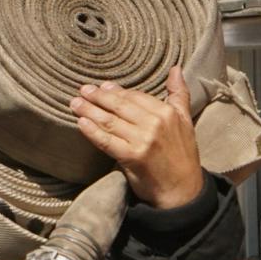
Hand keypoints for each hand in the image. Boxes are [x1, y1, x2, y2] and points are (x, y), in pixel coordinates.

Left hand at [70, 66, 205, 209]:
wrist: (182, 191)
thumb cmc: (182, 155)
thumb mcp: (186, 120)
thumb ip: (179, 94)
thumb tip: (175, 68)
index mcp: (167, 112)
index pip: (135, 96)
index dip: (116, 91)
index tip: (102, 86)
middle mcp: (155, 124)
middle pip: (120, 106)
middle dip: (98, 97)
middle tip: (83, 90)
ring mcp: (143, 141)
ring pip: (110, 121)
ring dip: (89, 111)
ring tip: (75, 104)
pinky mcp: (131, 157)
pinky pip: (106, 141)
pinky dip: (92, 131)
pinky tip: (81, 123)